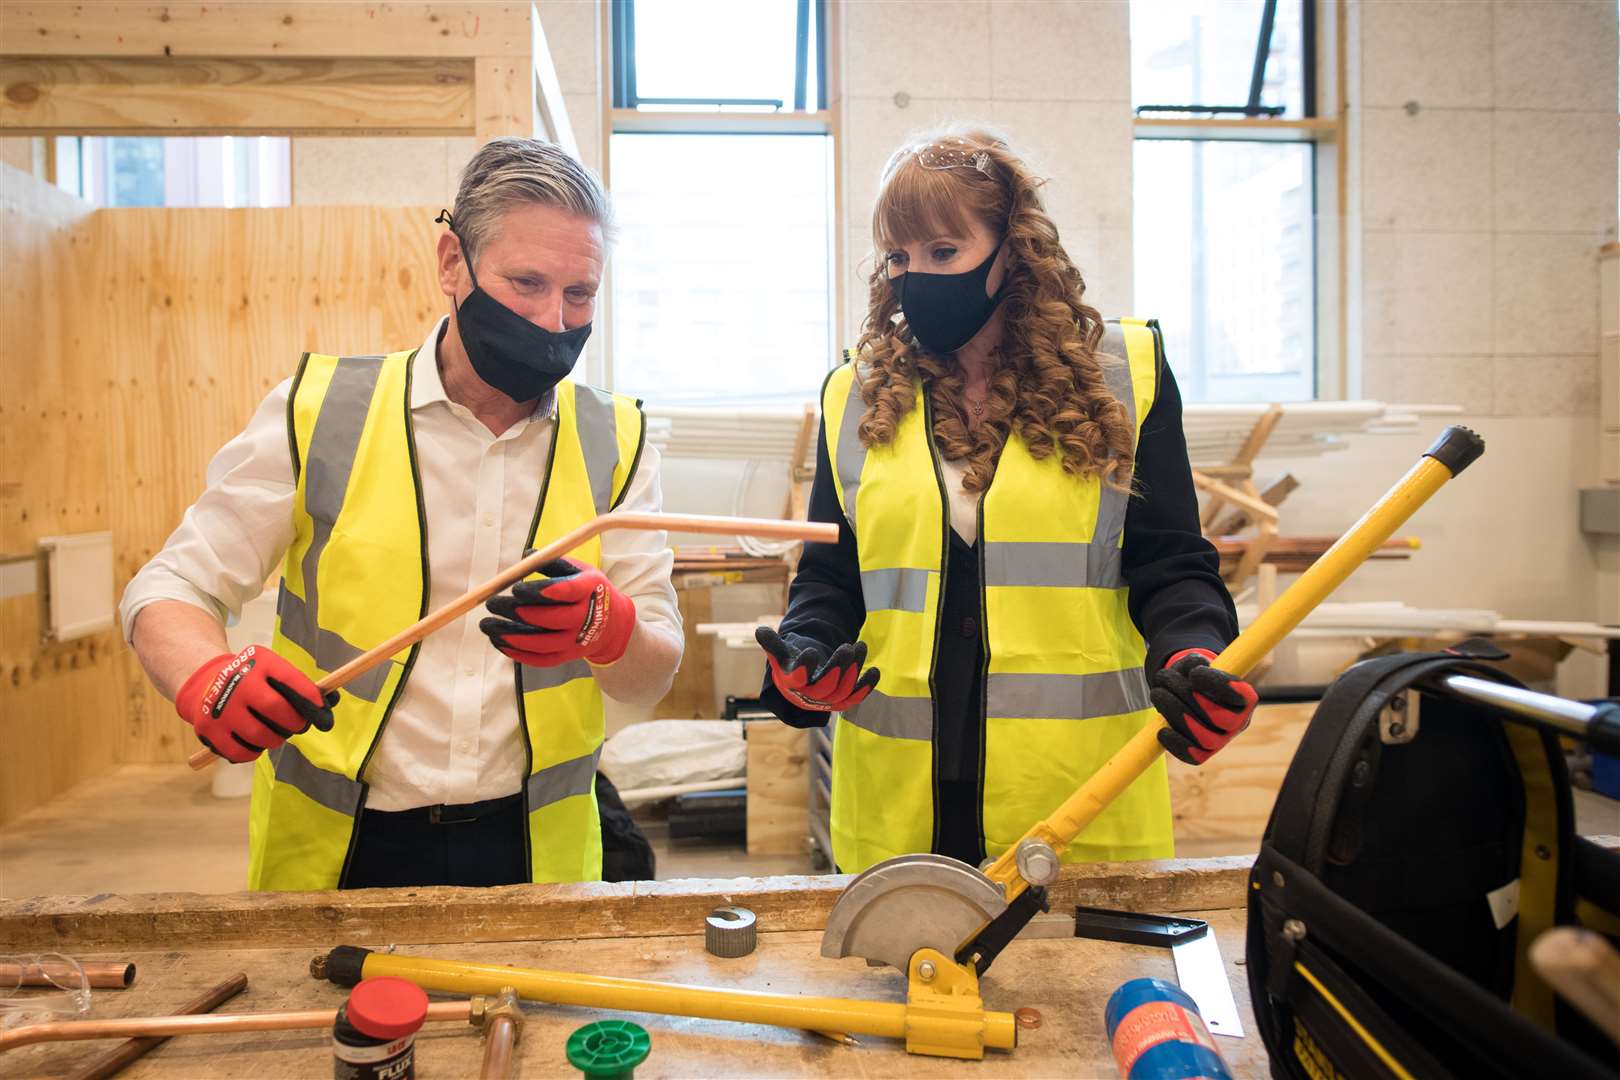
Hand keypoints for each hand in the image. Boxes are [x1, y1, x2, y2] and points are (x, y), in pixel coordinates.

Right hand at [175, 644, 335, 762]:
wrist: (205, 683)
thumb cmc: (253, 681)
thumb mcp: (273, 671)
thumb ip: (300, 686)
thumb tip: (333, 702)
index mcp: (259, 662)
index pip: (292, 680)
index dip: (311, 698)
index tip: (322, 711)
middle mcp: (238, 682)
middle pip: (277, 710)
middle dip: (295, 723)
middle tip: (297, 726)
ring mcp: (221, 706)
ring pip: (261, 735)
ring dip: (276, 739)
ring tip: (275, 733)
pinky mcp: (208, 729)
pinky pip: (241, 752)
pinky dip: (254, 752)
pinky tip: (255, 742)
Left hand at [482, 557, 636, 667]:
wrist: (612, 623)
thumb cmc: (589, 590)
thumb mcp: (579, 570)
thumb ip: (553, 562)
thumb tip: (526, 556)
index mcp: (589, 590)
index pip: (568, 592)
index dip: (542, 591)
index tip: (516, 588)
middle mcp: (585, 619)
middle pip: (551, 619)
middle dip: (518, 612)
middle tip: (492, 604)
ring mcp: (575, 641)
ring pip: (541, 643)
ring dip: (511, 635)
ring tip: (487, 626)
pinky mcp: (567, 657)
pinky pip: (540, 659)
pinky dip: (517, 653)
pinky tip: (499, 642)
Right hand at [756, 626, 879, 711]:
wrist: (802, 681)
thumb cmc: (791, 663)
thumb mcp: (780, 652)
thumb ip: (772, 643)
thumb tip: (760, 632)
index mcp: (792, 683)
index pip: (798, 679)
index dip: (804, 668)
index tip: (811, 651)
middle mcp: (809, 696)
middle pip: (825, 687)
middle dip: (837, 668)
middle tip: (847, 647)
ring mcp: (827, 700)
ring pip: (842, 690)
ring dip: (854, 669)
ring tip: (860, 646)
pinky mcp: (842, 701)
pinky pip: (855, 698)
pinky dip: (866, 687)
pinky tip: (875, 671)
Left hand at [1150, 648, 1257, 764]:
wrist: (1187, 695)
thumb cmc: (1194, 678)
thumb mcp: (1195, 665)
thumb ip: (1194, 663)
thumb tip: (1193, 666)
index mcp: (1245, 699)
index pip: (1242, 696)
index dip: (1219, 685)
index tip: (1195, 673)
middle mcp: (1238, 722)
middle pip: (1220, 718)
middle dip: (1188, 696)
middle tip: (1164, 677)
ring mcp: (1222, 741)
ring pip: (1206, 738)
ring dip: (1176, 715)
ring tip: (1157, 693)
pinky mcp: (1205, 753)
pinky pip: (1195, 757)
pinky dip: (1177, 745)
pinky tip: (1162, 730)